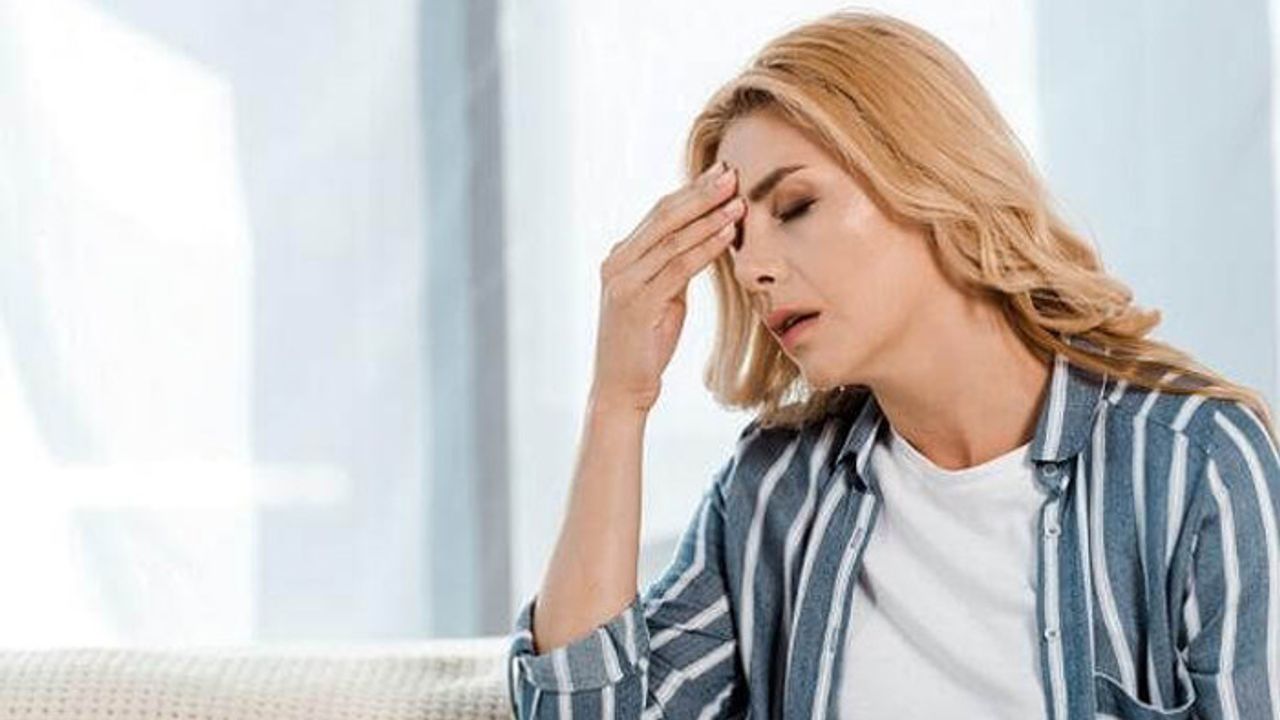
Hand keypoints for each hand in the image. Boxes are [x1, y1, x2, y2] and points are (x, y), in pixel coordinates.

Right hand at [589, 160, 744, 412]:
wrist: (621, 388)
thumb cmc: (644, 344)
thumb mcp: (661, 297)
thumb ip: (674, 267)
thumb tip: (704, 239)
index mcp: (620, 257)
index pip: (659, 213)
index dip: (691, 191)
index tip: (720, 173)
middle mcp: (617, 263)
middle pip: (664, 217)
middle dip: (701, 193)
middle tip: (732, 172)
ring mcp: (624, 282)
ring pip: (673, 239)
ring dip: (709, 217)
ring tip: (738, 200)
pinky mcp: (637, 303)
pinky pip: (678, 268)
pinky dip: (705, 248)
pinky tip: (727, 234)